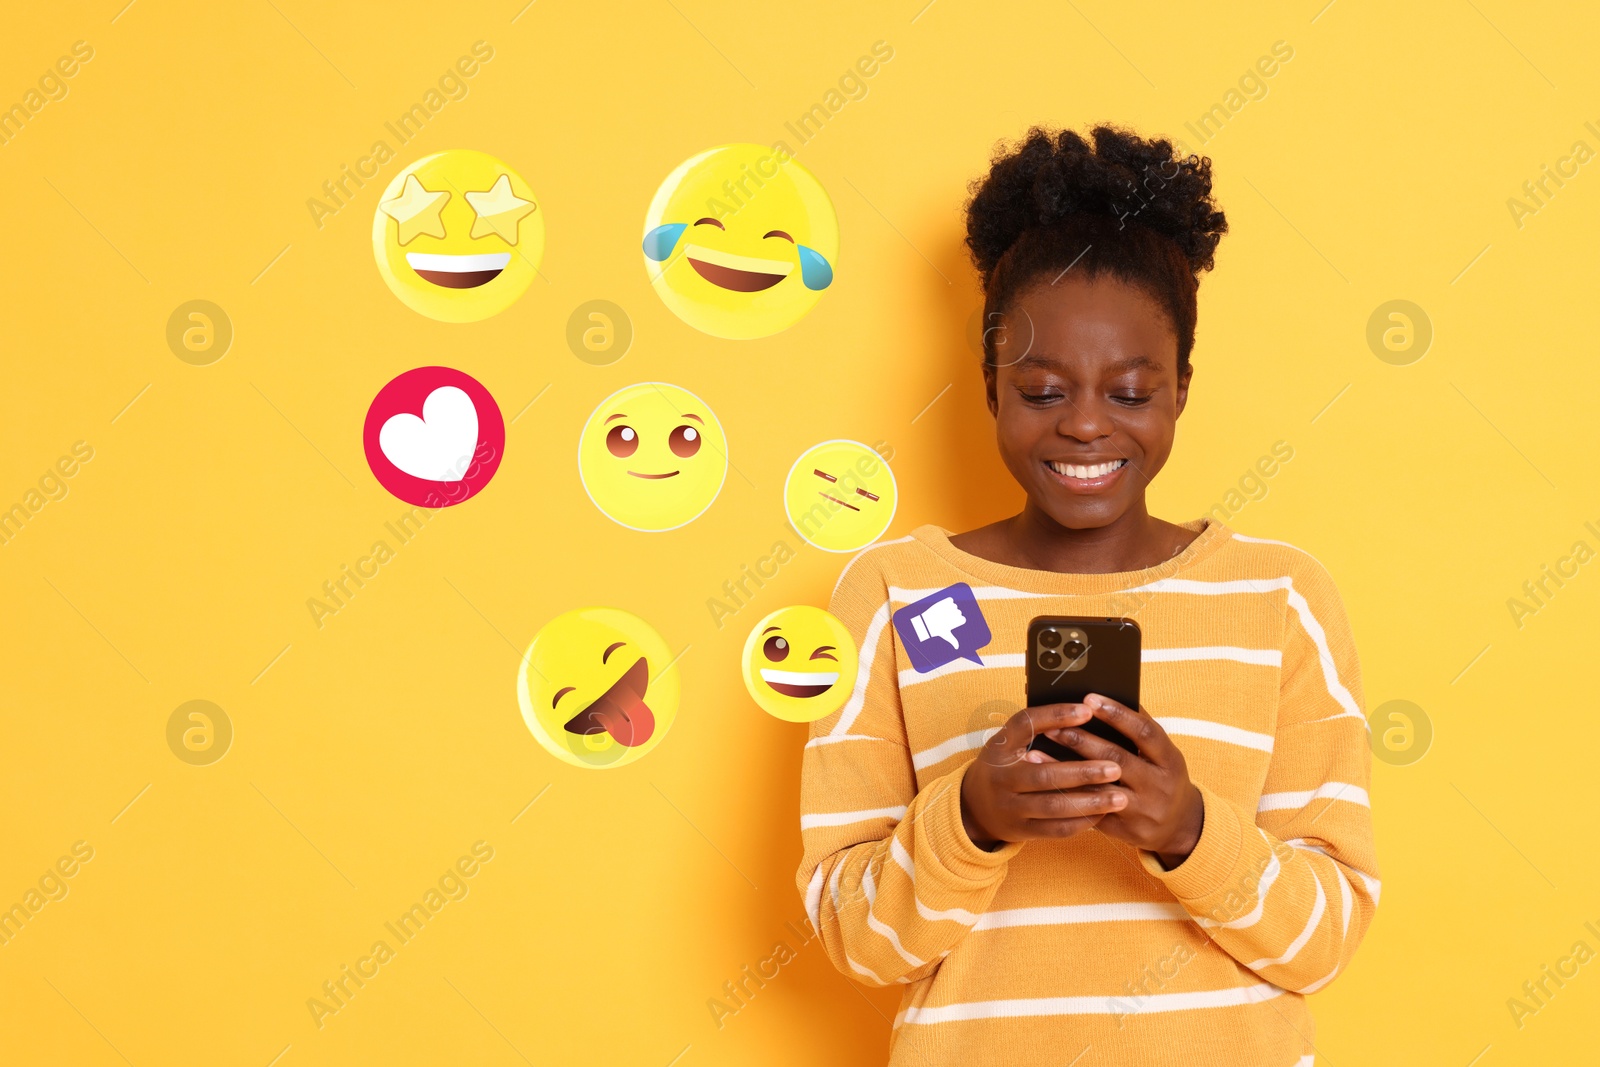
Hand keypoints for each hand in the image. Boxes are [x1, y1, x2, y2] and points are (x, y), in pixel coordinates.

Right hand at [959, 703, 1127, 848]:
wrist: (975, 806)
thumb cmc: (1006, 765)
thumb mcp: (1010, 743)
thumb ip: (1039, 730)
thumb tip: (1087, 711)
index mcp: (1000, 746)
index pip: (1025, 724)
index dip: (1055, 715)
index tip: (1087, 710)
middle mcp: (1001, 777)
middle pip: (1044, 775)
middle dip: (1083, 772)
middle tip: (1116, 768)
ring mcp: (1009, 807)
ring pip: (1053, 806)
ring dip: (1089, 802)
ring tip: (1120, 797)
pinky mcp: (1021, 830)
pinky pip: (1055, 829)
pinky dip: (1081, 822)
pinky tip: (1103, 814)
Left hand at [1035, 693, 1203, 868]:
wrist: (1180, 827)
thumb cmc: (1163, 778)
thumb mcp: (1164, 755)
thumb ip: (1140, 731)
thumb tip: (1108, 698)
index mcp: (1170, 760)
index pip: (1144, 732)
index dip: (1117, 714)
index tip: (1089, 699)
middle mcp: (1158, 786)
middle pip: (1116, 759)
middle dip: (1081, 741)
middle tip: (1053, 726)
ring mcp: (1141, 810)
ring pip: (1098, 789)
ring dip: (1064, 770)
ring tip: (1036, 754)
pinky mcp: (1124, 830)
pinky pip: (1091, 813)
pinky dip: (1067, 796)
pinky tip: (1044, 784)